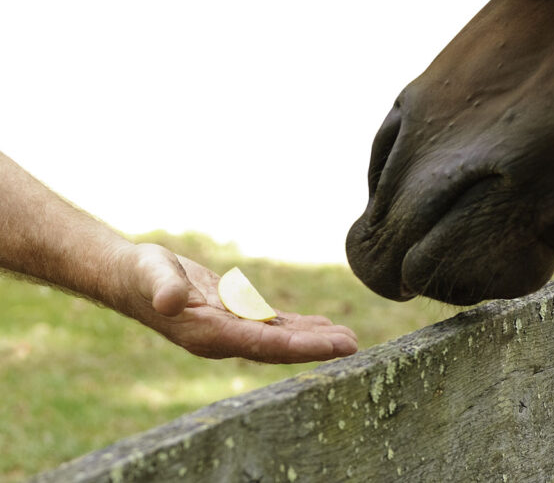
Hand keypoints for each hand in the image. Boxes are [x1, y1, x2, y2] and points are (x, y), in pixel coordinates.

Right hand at [112, 243, 357, 362]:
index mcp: (209, 334)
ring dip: (313, 340)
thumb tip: (170, 302)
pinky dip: (298, 328)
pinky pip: (273, 326)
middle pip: (278, 347)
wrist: (132, 278)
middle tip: (351, 346)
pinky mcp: (234, 317)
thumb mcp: (150, 275)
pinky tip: (321, 327)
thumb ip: (163, 289)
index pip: (262, 344)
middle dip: (315, 348)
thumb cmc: (141, 275)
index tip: (331, 347)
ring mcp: (231, 330)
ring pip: (280, 338)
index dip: (299, 346)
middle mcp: (225, 338)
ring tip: (347, 340)